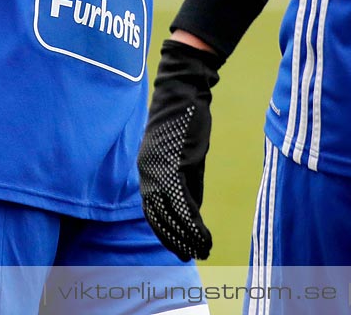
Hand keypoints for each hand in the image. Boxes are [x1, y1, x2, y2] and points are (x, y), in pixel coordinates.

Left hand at [137, 38, 223, 259]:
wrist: (183, 93)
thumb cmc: (184, 121)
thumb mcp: (182, 156)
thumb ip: (183, 181)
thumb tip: (191, 209)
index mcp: (146, 170)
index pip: (151, 210)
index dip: (163, 231)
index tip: (176, 246)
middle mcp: (148, 173)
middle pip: (158, 217)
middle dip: (172, 239)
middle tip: (187, 256)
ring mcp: (159, 171)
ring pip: (171, 215)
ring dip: (186, 236)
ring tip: (200, 250)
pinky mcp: (174, 167)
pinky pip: (184, 204)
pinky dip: (194, 224)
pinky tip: (203, 236)